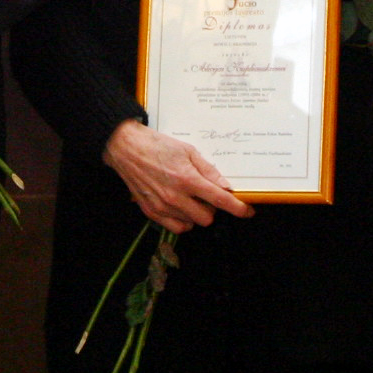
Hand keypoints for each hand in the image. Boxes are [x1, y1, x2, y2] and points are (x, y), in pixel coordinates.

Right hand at [101, 120, 253, 232]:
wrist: (126, 148)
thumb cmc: (157, 145)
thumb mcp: (187, 150)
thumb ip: (208, 170)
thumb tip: (226, 187)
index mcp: (187, 178)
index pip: (220, 200)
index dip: (237, 208)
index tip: (247, 211)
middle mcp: (176, 196)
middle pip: (207, 217)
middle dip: (211, 208)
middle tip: (205, 195)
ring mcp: (162, 206)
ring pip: (192, 223)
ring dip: (196, 213)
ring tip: (188, 197)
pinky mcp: (151, 212)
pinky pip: (176, 227)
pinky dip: (182, 220)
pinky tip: (179, 206)